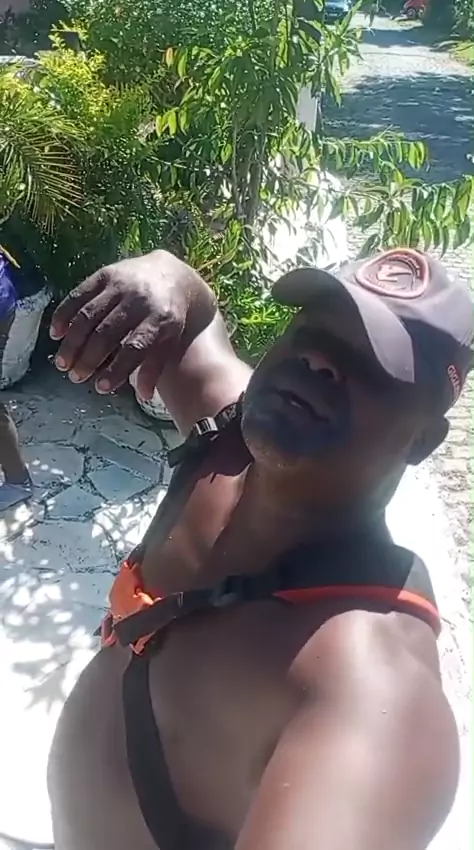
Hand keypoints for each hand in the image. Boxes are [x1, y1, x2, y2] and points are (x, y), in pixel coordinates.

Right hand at [50, 251, 207, 399]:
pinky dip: (64, 314)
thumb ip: (155, 366)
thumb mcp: (170, 340)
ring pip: (89, 315)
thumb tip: (143, 396)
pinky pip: (79, 295)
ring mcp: (119, 285)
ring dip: (72, 341)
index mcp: (160, 319)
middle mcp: (138, 300)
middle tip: (75, 377)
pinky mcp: (104, 274)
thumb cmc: (168, 316)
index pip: (135, 347)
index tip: (100, 388)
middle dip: (88, 358)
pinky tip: (55, 333)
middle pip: (107, 332)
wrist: (171, 275)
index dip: (116, 368)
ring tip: (62, 363)